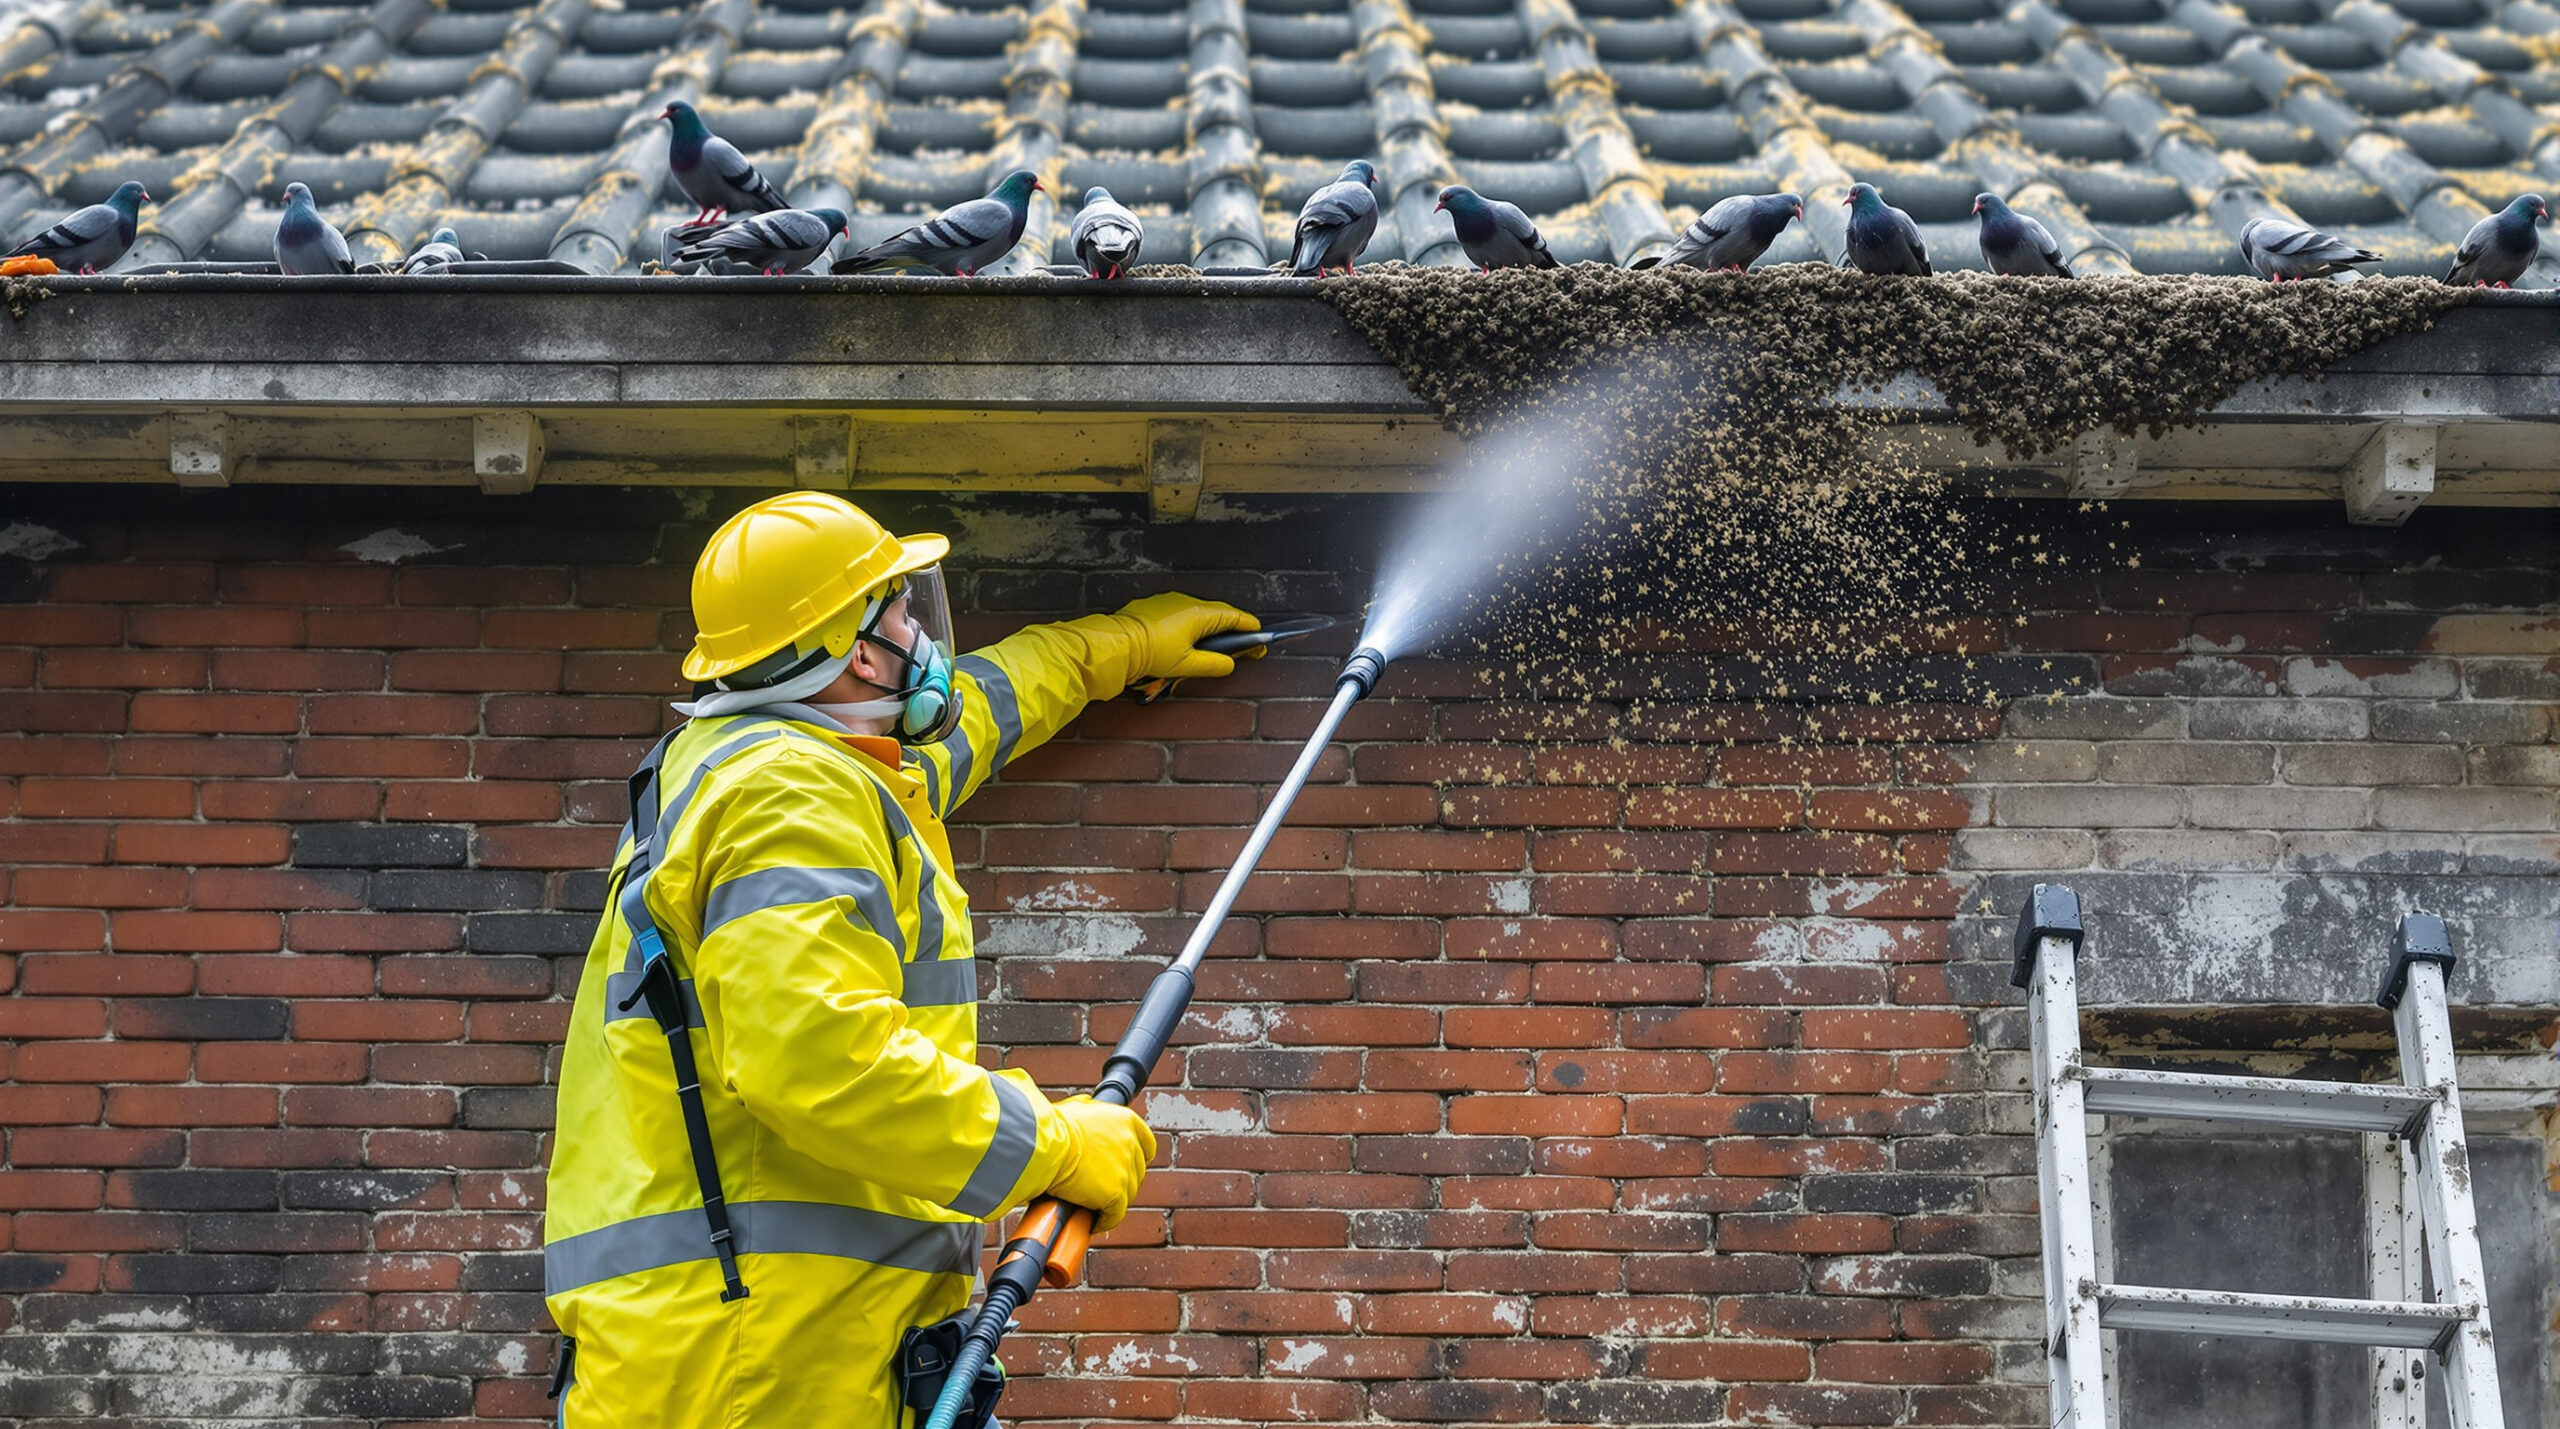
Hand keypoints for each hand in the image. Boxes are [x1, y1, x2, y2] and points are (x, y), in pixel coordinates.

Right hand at [1045, 1095, 1156, 1232]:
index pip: (1146, 1144)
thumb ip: (1091, 1110)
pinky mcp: (1115, 1193)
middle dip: (1121, 1181)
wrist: (1044, 1145)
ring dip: (1113, 1201)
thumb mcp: (1077, 1107)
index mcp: (1126, 1120)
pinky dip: (1105, 1220)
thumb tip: (1087, 1108)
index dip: (1137, 1157)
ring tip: (1095, 1206)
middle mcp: (1131, 1143)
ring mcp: (1125, 1169)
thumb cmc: (1052, 1125)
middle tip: (1102, 1188)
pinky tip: (1093, 1221)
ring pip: (1127, 1194)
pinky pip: (1116, 1214)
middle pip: (1136, 1171)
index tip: (1127, 1165)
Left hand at [1115, 594, 1258, 681]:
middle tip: (1240, 641)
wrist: (1118, 644)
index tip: (1258, 632)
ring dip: (1208, 625)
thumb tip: (1228, 664)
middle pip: (1217, 613)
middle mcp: (1186, 602)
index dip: (1248, 625)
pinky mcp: (1155, 605)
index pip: (1233, 617)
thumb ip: (1213, 665)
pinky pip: (1179, 612)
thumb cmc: (1150, 653)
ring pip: (1197, 612)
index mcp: (1199, 614)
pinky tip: (1184, 638)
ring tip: (1212, 643)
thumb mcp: (1187, 666)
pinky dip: (1188, 623)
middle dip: (1231, 626)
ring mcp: (1169, 601)